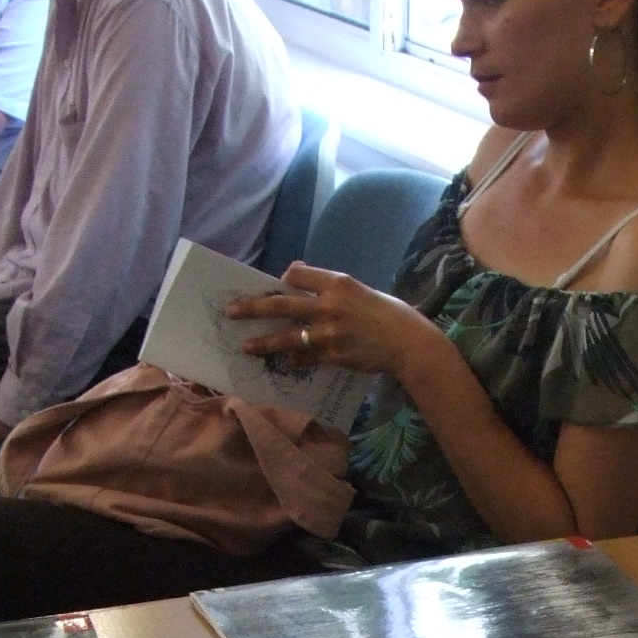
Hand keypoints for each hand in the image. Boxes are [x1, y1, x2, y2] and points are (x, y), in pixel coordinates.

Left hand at [225, 264, 439, 382]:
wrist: (407, 341)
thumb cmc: (386, 313)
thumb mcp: (359, 289)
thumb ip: (330, 285)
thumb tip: (297, 275)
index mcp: (336, 283)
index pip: (295, 275)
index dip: (283, 281)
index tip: (278, 287)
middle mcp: (328, 305)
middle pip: (279, 305)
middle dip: (251, 308)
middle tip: (230, 311)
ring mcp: (328, 332)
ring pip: (285, 337)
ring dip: (262, 342)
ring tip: (244, 346)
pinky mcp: (332, 355)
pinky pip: (302, 357)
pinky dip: (290, 359)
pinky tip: (281, 362)